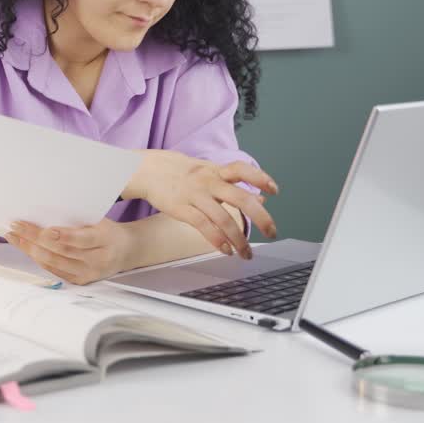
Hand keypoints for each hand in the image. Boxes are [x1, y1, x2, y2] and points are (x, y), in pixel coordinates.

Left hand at [4, 219, 132, 284]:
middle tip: (16, 226)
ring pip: (54, 262)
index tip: (46, 229)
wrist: (127, 251)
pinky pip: (55, 270)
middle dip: (36, 238)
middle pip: (62, 251)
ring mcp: (88, 274)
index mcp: (106, 240)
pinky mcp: (80, 281)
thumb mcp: (101, 221)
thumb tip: (46, 213)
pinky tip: (26, 248)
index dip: (64, 236)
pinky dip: (38, 258)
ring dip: (30, 249)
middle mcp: (97, 261)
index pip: (82, 240)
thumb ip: (79, 220)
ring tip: (14, 236)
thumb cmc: (109, 231)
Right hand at [126, 150, 278, 259]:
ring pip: (223, 218)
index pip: (242, 169)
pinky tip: (226, 249)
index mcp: (216, 171)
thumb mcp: (210, 172)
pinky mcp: (181, 208)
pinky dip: (217, 240)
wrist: (148, 169)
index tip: (275, 190)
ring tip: (246, 253)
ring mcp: (195, 195)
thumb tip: (262, 197)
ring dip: (239, 239)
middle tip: (272, 232)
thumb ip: (235, 184)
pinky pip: (203, 226)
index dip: (260, 178)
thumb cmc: (182, 172)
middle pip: (240, 198)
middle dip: (260, 217)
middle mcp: (208, 181)